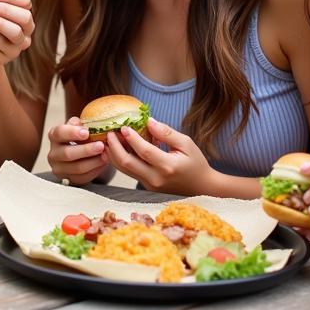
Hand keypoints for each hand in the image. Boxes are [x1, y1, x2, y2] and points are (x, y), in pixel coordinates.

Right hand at [47, 116, 108, 184]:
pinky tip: (104, 163)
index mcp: (54, 136)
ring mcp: (60, 169)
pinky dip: (96, 170)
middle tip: (101, 145)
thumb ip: (82, 124)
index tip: (86, 132)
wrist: (82, 154)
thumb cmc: (82, 137)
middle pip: (68, 154)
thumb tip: (88, 124)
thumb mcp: (80, 126)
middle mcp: (53, 153)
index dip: (72, 132)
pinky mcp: (69, 180)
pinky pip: (84, 177)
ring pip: (77, 168)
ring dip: (94, 161)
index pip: (59, 133)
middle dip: (86, 150)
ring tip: (106, 155)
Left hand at [103, 118, 217, 194]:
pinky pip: (129, 172)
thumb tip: (149, 121)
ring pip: (124, 170)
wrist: (201, 188)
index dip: (132, 138)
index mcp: (168, 166)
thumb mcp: (186, 143)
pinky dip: (120, 160)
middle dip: (115, 147)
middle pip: (128, 163)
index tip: (123, 127)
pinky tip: (116, 149)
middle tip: (109, 133)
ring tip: (108, 140)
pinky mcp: (146, 186)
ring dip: (114, 154)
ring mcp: (150, 185)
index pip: (145, 151)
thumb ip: (167, 133)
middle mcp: (156, 178)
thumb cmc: (196, 163)